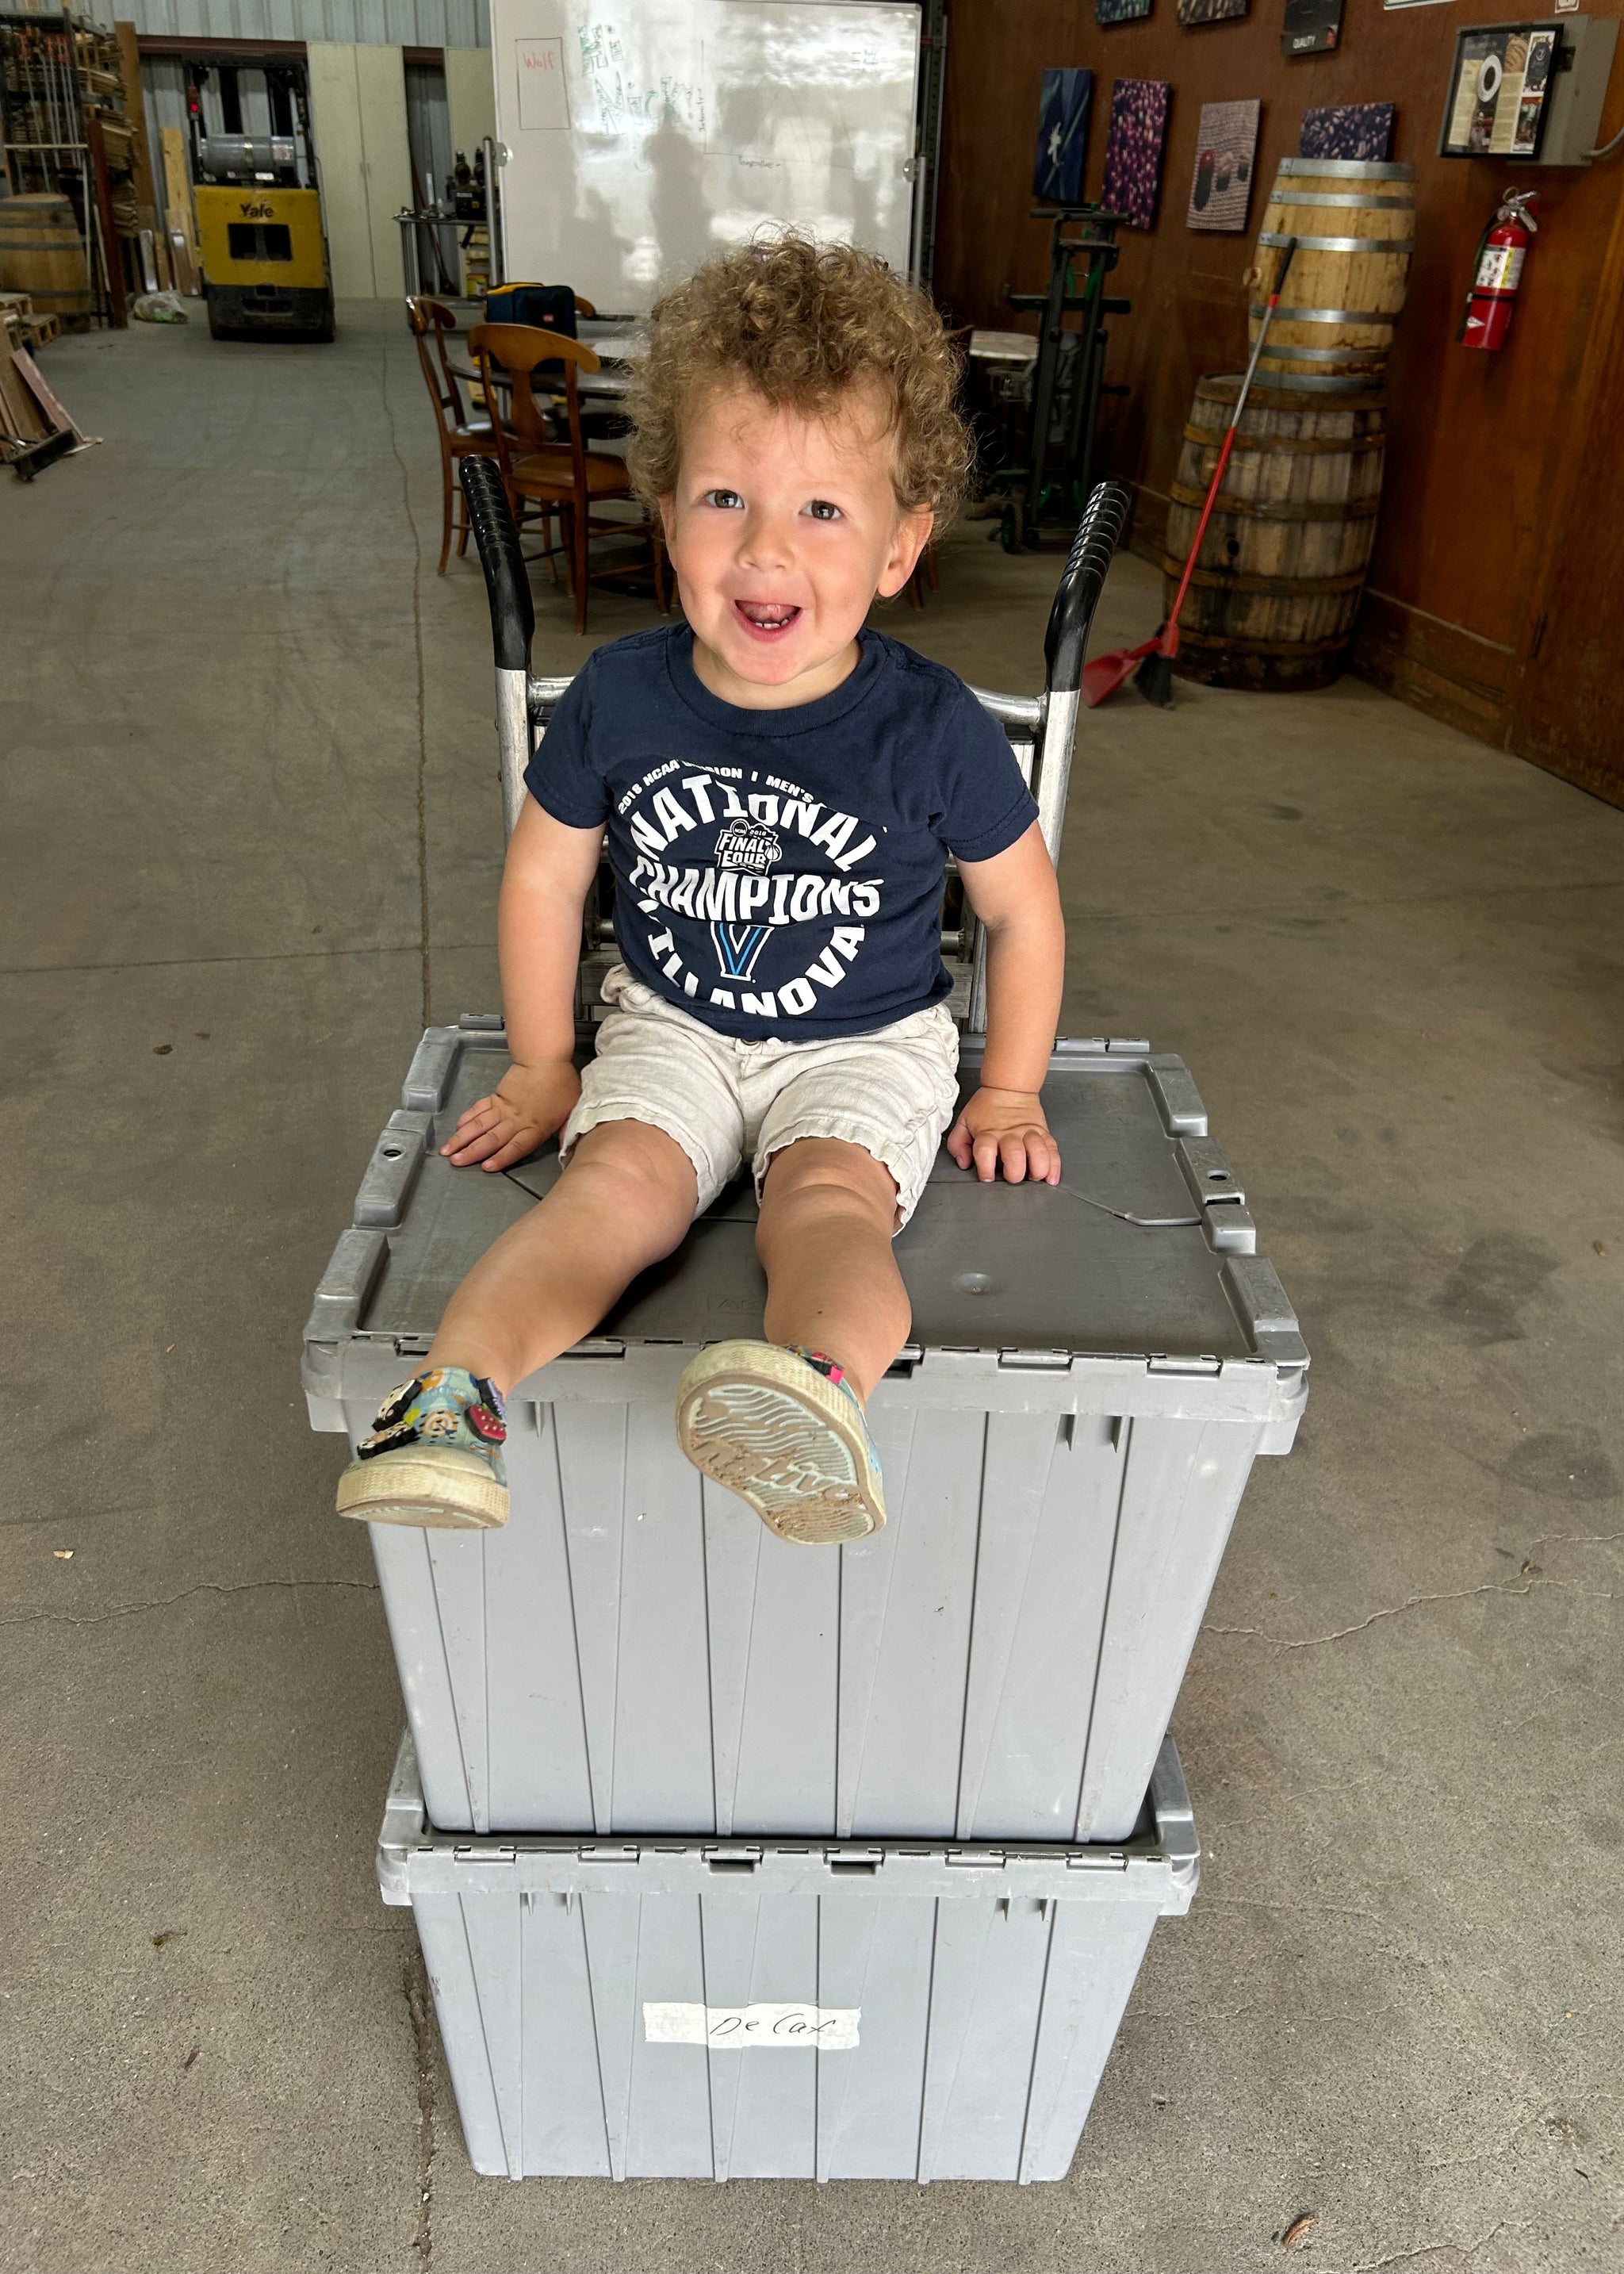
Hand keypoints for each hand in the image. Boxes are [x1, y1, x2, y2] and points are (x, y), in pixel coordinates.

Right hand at [440, 1059, 580, 1171]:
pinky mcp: (496, 1097)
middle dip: (472, 1151)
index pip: (517, 1146)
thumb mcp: (572, 1109)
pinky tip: (457, 1128)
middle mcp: (516, 1120)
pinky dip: (467, 1119)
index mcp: (536, 1127)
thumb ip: (565, 1130)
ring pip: (480, 1125)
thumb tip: (566, 1147)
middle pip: (492, 1138)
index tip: (486, 1167)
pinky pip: (479, 1109)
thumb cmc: (562, 1083)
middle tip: (456, 1162)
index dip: (501, 1157)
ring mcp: (503, 1108)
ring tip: (447, 1149)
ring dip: (462, 1138)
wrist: (545, 1058)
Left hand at [946, 1087, 1060, 1185]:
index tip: (987, 1178)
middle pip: (1014, 1154)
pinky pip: (1052, 1149)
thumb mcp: (964, 1122)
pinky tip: (1051, 1178)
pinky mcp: (1043, 1132)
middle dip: (1014, 1173)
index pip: (985, 1151)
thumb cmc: (986, 1107)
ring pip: (1038, 1152)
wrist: (1009, 1087)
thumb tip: (964, 1162)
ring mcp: (1028, 1133)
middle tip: (1012, 1177)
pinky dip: (1054, 1165)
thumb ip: (958, 1144)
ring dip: (1037, 1169)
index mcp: (988, 1132)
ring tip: (1033, 1176)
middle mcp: (1009, 1134)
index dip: (986, 1168)